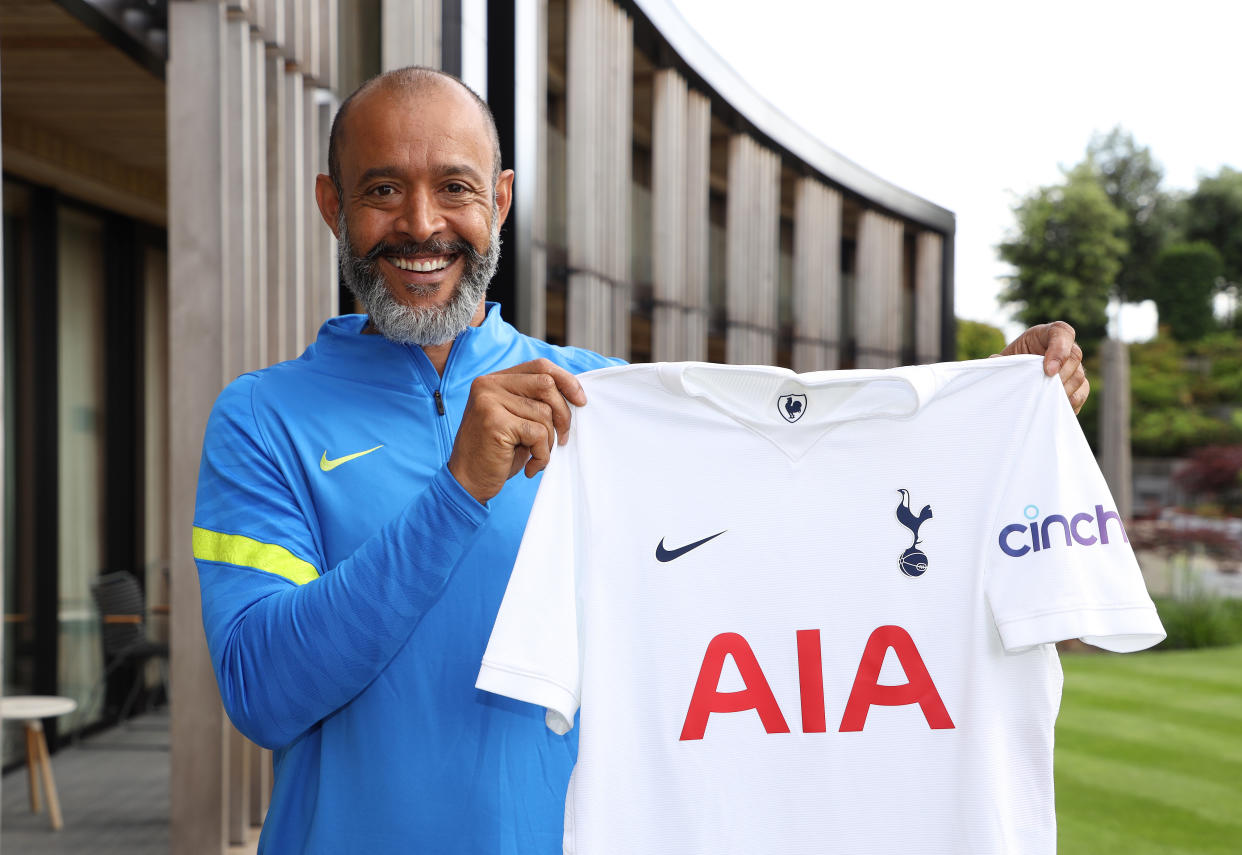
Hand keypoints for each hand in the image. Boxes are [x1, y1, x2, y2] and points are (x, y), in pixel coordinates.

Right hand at [448, 359, 586, 503]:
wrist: (467, 482)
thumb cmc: (497, 453)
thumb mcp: (517, 420)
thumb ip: (536, 401)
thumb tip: (575, 395)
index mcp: (494, 380)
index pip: (540, 366)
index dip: (566, 380)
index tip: (580, 400)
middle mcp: (488, 385)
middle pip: (546, 385)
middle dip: (563, 414)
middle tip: (562, 439)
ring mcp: (489, 401)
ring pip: (544, 412)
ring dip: (549, 441)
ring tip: (537, 456)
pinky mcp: (495, 422)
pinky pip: (537, 433)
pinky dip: (542, 455)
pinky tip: (530, 467)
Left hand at [996, 321, 1088, 413]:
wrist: (1012, 378)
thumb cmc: (1008, 365)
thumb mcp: (1003, 359)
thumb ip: (1001, 360)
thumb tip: (995, 362)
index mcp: (1044, 334)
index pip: (1061, 332)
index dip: (1059, 350)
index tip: (1048, 371)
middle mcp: (1063, 347)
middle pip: (1075, 356)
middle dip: (1061, 375)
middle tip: (1044, 388)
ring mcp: (1072, 366)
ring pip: (1079, 375)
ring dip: (1063, 390)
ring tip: (1044, 398)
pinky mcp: (1076, 384)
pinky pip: (1082, 391)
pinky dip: (1071, 401)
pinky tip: (1054, 406)